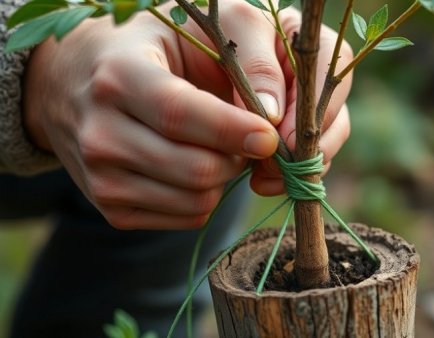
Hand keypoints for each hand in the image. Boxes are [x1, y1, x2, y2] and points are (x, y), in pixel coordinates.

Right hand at [22, 1, 351, 229]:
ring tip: (220, 145)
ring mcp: (102, 177)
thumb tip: (273, 120)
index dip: (231, 129)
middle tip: (250, 135)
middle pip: (196, 169)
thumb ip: (252, 59)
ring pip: (197, 200)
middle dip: (239, 156)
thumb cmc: (161, 48)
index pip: (178, 113)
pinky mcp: (113, 209)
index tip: (269, 136)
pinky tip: (197, 163)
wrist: (86, 82)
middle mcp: (99, 131)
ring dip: (226, 176)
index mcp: (118, 75)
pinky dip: (208, 195)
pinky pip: (189, 217)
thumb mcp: (206, 28)